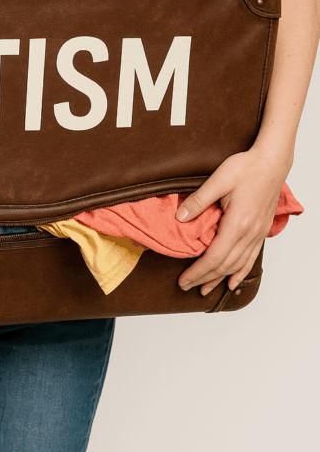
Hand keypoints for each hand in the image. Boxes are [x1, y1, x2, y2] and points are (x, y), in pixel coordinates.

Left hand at [175, 148, 288, 294]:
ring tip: (205, 288)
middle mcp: (249, 233)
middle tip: (186, 286)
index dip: (198, 271)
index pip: (215, 257)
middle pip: (225, 265)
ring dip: (220, 279)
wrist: (271, 162)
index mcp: (237, 223)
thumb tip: (180, 217)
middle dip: (205, 278)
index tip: (184, 280)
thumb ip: (199, 200)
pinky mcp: (261, 231)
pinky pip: (251, 258)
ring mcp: (257, 234)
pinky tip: (233, 280)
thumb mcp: (218, 180)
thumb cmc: (246, 167)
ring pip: (237, 265)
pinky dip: (241, 272)